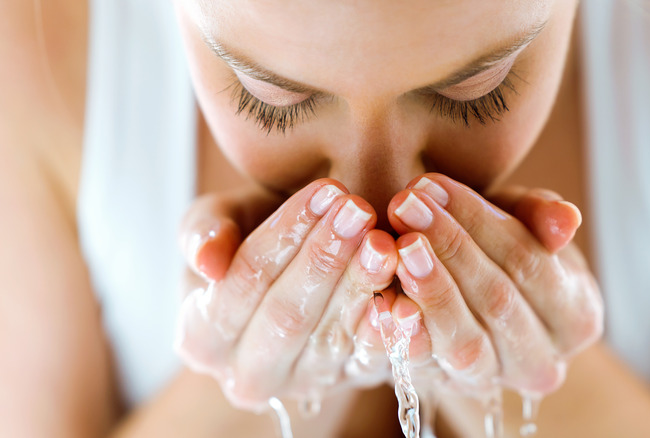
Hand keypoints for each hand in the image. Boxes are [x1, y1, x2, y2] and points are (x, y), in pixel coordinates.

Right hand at [174, 180, 398, 411]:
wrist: (294, 273)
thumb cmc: (250, 237)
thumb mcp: (218, 221)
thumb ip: (203, 232)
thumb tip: (208, 263)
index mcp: (201, 338)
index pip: (244, 283)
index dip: (283, 236)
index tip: (322, 192)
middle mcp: (248, 375)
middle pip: (287, 316)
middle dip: (324, 259)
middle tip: (358, 211)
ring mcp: (302, 384)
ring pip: (332, 338)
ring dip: (361, 286)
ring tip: (384, 240)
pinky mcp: (350, 382)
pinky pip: (372, 361)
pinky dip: (390, 330)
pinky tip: (405, 296)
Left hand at [382, 173, 602, 395]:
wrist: (469, 303)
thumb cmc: (500, 252)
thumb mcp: (523, 223)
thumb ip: (541, 216)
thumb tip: (566, 219)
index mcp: (576, 317)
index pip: (530, 263)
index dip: (480, 222)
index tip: (433, 185)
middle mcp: (541, 363)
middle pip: (497, 301)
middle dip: (449, 247)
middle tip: (405, 205)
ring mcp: (492, 382)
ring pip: (465, 342)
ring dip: (430, 290)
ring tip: (398, 247)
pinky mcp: (445, 389)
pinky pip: (424, 368)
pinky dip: (405, 334)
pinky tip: (384, 301)